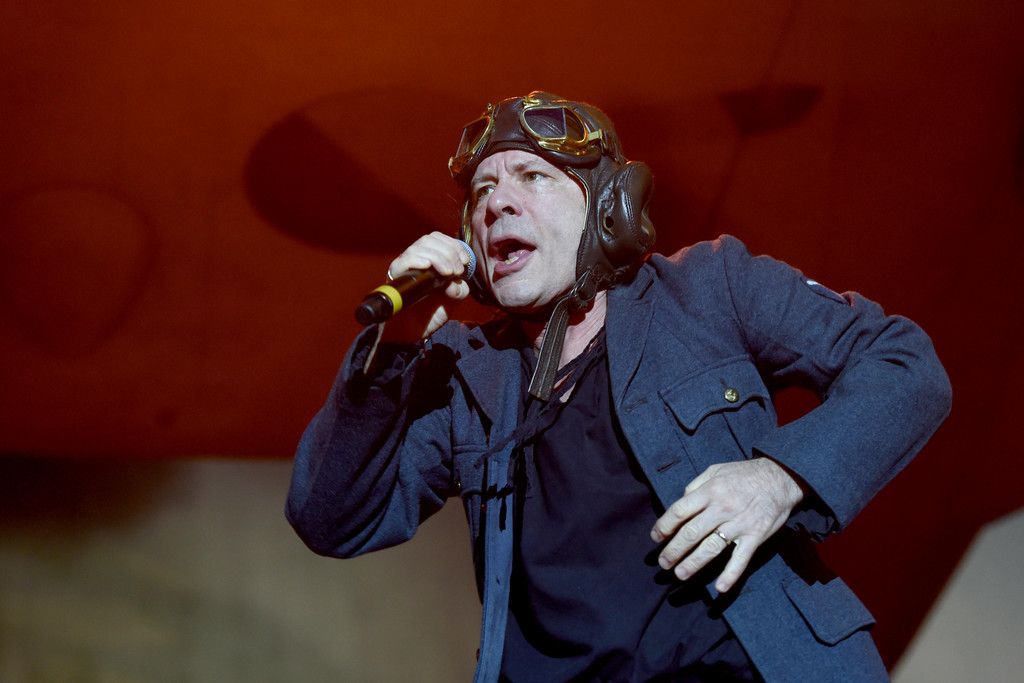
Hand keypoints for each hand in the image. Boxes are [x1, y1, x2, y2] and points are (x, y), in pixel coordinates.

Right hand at [379, 232, 472, 342]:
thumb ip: (459, 289)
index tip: (465, 260)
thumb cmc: (431, 314)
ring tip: (448, 273)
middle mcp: (414, 260)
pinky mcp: (394, 277)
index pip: (438, 239)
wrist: (414, 332)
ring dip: (437, 257)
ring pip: (418, 248)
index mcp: (429, 260)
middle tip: (457, 271)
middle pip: (429, 240)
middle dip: (449, 252)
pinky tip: (428, 267)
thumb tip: (454, 282)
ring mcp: (404, 267)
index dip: (453, 245)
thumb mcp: (453, 300)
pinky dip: (417, 260)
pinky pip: (403, 261)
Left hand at [650, 458, 803, 593]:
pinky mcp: (755, 536)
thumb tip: (681, 501)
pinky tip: (720, 588)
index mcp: (710, 491)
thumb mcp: (716, 470)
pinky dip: (731, 575)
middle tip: (662, 563)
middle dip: (673, 550)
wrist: (780, 477)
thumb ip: (697, 485)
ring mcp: (739, 524)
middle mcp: (721, 508)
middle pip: (691, 533)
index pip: (680, 511)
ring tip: (680, 574)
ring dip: (693, 563)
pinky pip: (741, 559)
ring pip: (710, 548)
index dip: (664, 526)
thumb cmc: (744, 474)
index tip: (656, 537)